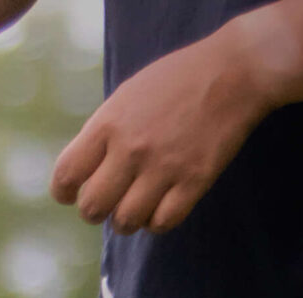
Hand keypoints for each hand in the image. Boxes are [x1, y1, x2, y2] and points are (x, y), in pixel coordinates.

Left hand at [50, 22, 276, 232]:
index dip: (64, 192)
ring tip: (135, 207)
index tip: (72, 194)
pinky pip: (163, 223)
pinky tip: (160, 207)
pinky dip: (157, 222)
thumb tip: (80, 174)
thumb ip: (100, 133)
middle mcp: (132, 149)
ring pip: (125, 221)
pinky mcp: (196, 179)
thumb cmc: (177, 81)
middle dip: (95, 210)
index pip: (66, 176)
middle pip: (92, 207)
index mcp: (108, 125)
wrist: (238, 69)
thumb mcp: (126, 96)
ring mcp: (165, 166)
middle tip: (109, 201)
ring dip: (126, 220)